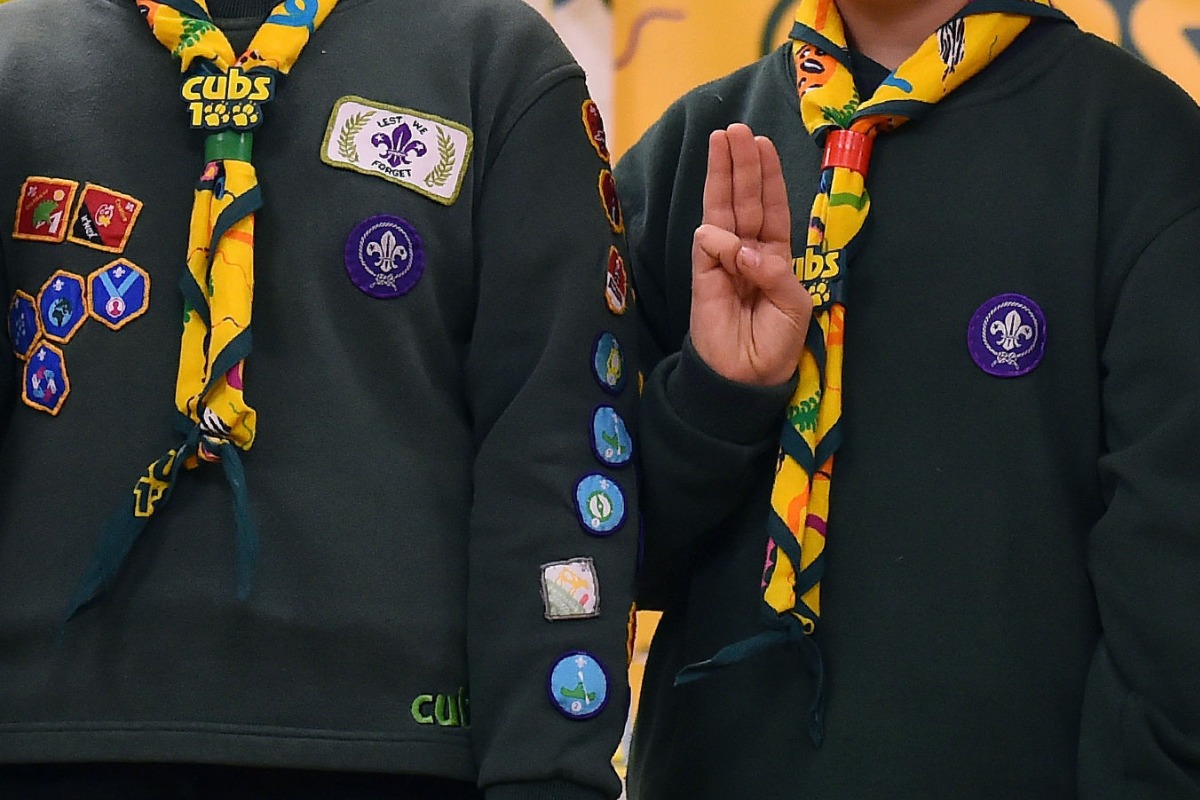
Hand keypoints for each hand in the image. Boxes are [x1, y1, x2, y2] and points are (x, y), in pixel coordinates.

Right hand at [690, 123, 811, 385]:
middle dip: (742, 164)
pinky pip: (709, 245)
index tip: (763, 144)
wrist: (746, 377)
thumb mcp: (794, 305)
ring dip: (723, 175)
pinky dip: (718, 238)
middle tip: (737, 129)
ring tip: (722, 139)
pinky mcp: (702, 275)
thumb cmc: (776, 343)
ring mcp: (723, 260)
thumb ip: (775, 271)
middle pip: (746, 199)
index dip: (768, 177)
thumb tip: (743, 248)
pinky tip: (724, 237)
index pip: (772, 207)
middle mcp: (749, 251)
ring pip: (724, 210)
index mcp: (775, 256)